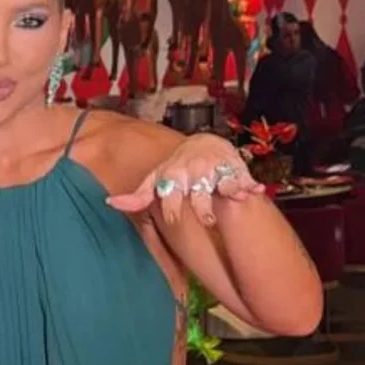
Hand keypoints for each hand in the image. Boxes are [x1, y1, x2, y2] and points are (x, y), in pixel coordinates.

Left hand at [109, 134, 262, 229]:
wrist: (204, 143)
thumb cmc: (176, 168)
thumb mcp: (156, 179)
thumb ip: (137, 196)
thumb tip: (110, 203)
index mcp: (174, 175)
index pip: (171, 193)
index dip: (174, 207)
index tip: (175, 220)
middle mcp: (195, 171)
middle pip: (198, 191)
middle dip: (203, 206)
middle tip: (207, 221)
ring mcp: (216, 169)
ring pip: (223, 182)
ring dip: (230, 189)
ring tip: (237, 198)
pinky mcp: (235, 168)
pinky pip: (244, 178)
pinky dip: (250, 185)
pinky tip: (255, 191)